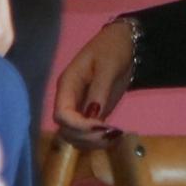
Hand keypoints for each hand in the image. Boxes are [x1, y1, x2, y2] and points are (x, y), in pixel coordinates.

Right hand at [52, 17, 140, 139]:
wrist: (124, 42)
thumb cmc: (113, 48)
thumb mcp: (108, 66)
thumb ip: (99, 90)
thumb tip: (92, 116)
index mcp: (67, 84)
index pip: (61, 115)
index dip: (77, 126)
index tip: (101, 127)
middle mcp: (69, 99)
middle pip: (65, 130)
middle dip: (86, 137)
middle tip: (111, 134)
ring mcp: (79, 107)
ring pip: (75, 136)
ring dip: (92, 142)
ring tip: (115, 136)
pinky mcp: (91, 113)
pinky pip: (87, 134)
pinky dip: (98, 140)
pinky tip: (114, 136)